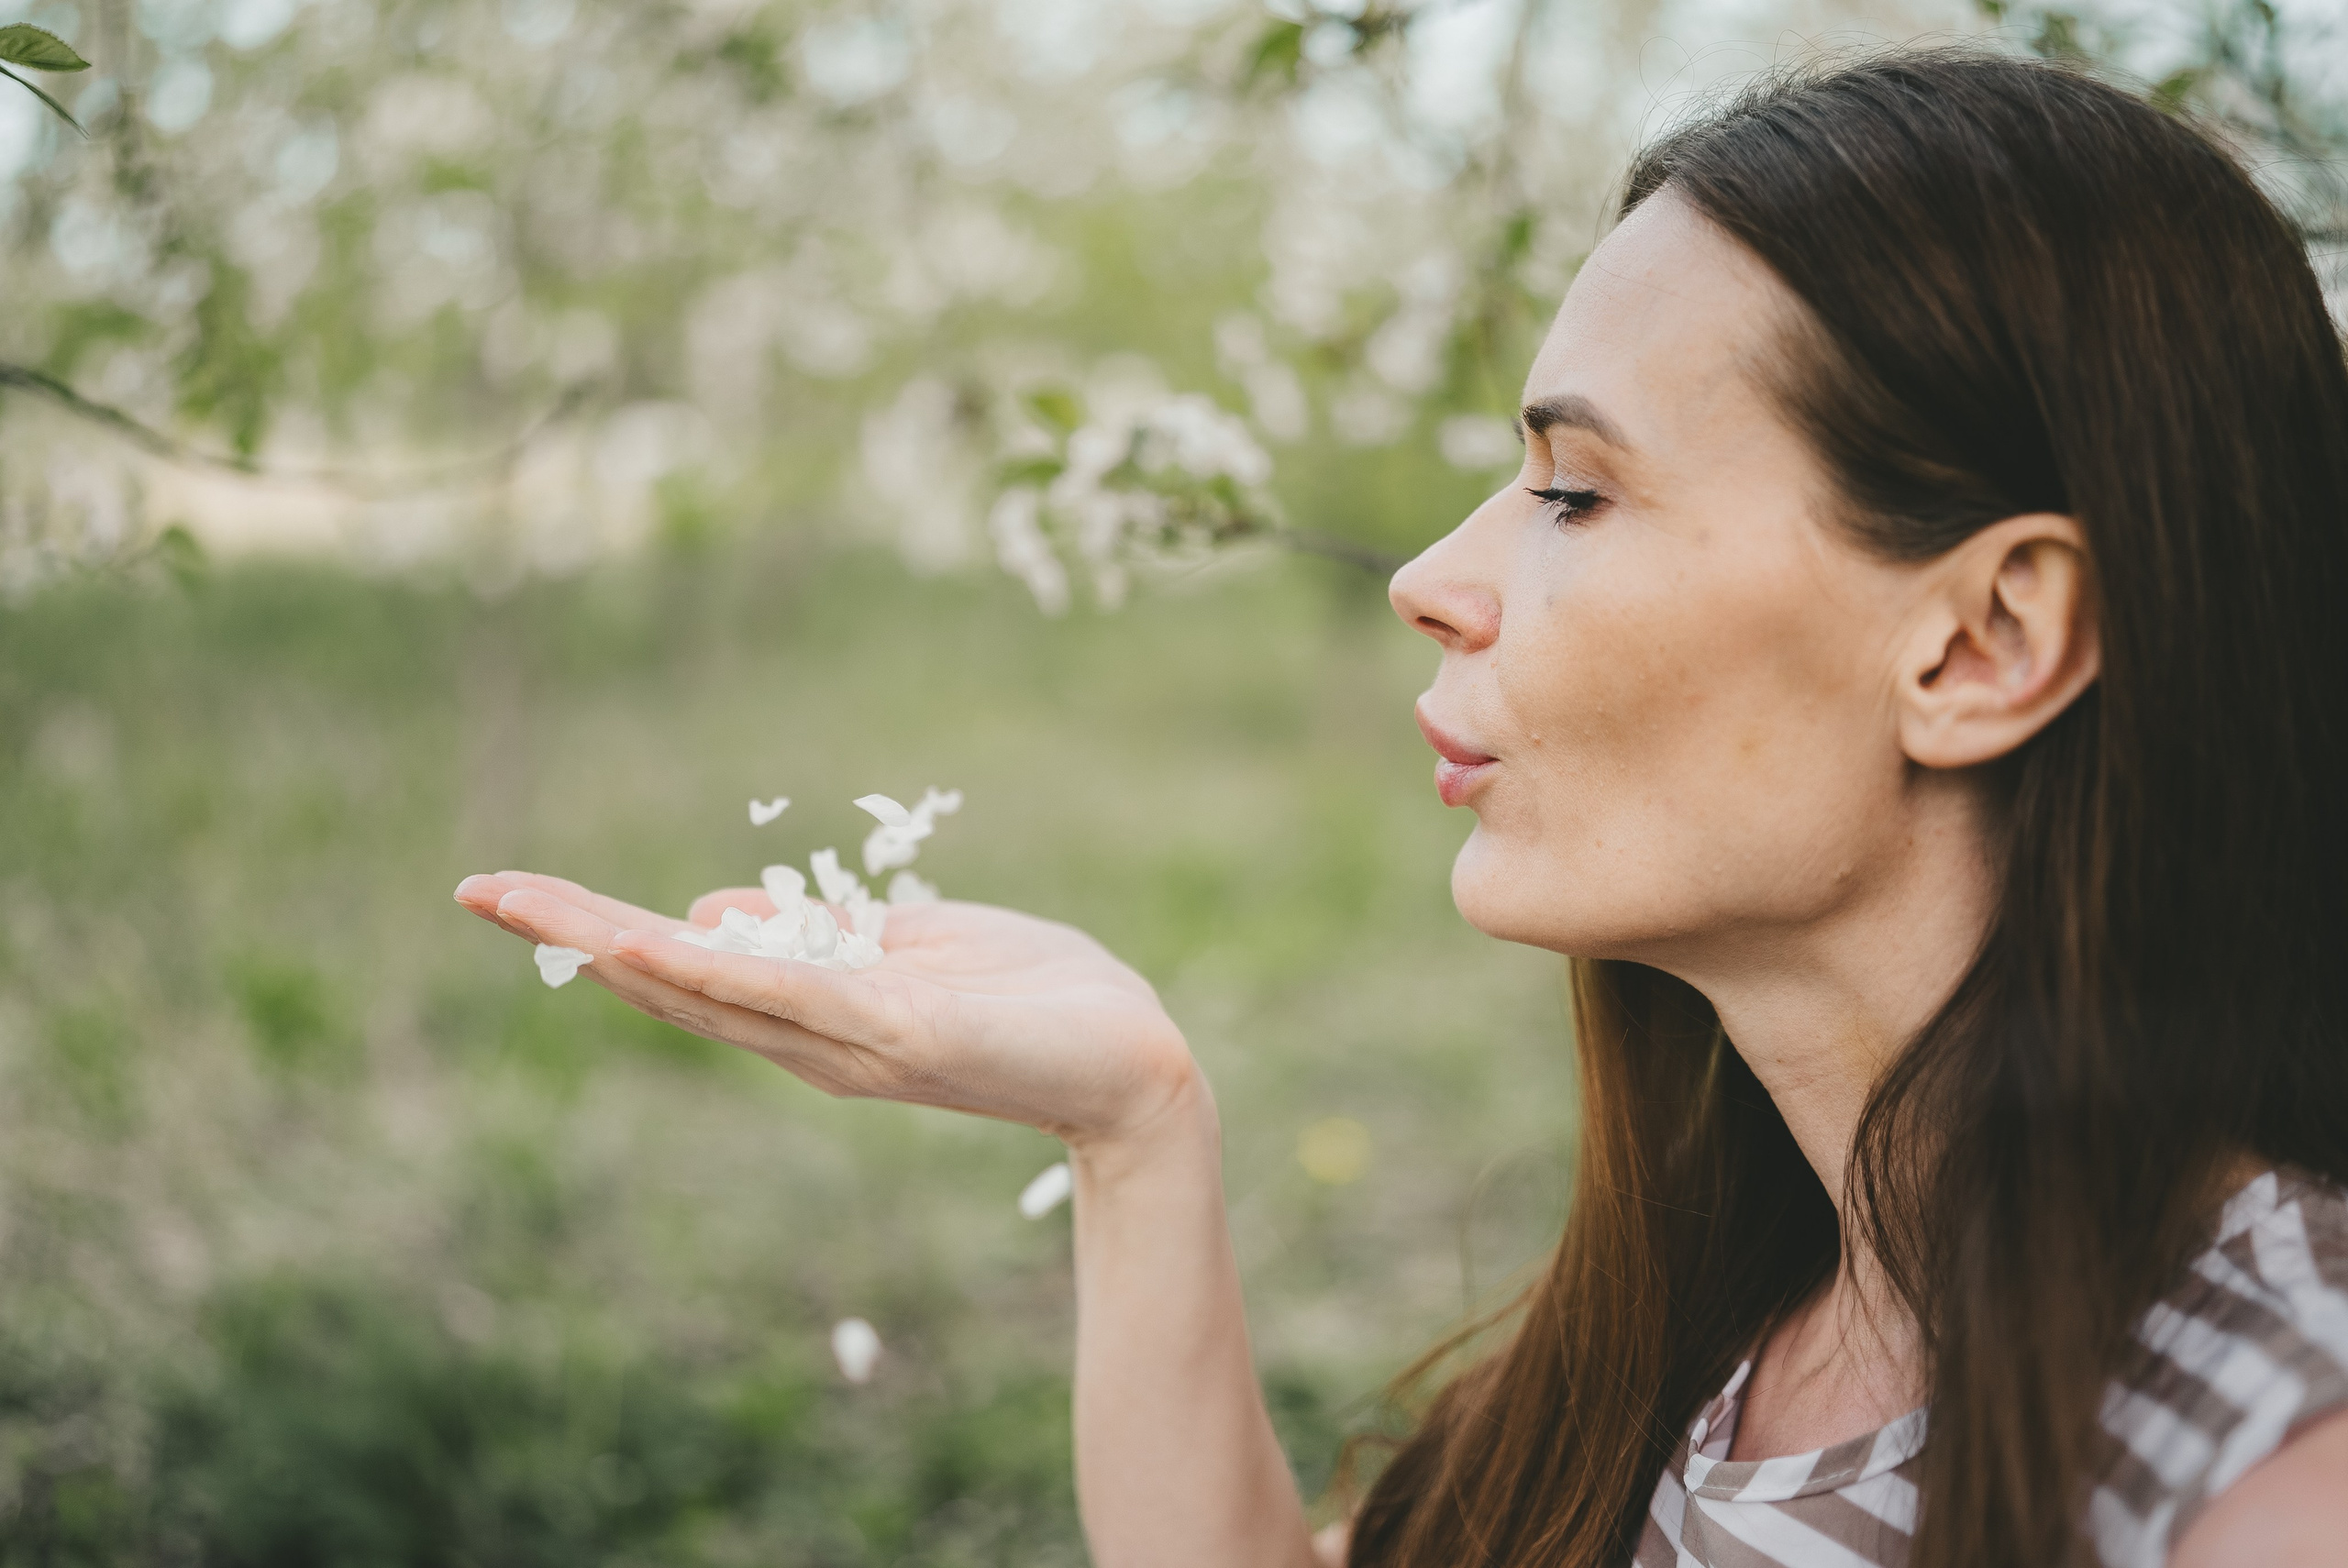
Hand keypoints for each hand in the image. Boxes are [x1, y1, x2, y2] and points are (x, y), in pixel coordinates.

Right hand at [453, 872, 1203, 1146]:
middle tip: (474, 892)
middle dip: (571, 934)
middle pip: (669, 983)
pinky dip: (718, 967)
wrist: (1137, 1066)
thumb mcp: (915, 951)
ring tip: (525, 905)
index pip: (688, 968)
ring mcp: (846, 1041)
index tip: (517, 893)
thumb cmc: (1040, 1002)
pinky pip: (793, 993)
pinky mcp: (897, 1030)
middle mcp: (810, 1039)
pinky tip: (651, 939)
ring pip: (709, 988)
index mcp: (816, 1013)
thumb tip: (709, 907)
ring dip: (613, 944)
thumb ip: (823, 935)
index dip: (600, 932)